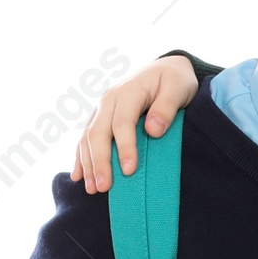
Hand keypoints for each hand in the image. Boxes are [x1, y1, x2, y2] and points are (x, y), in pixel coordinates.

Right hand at [74, 57, 199, 192]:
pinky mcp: (100, 117)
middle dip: (99, 162)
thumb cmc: (175, 81)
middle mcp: (109, 99)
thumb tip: (153, 130)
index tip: (128, 170)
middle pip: (98, 132)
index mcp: (128, 91)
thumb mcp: (179, 88)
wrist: (165, 69)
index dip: (124, 147)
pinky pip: (85, 138)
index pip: (122, 122)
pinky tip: (79, 177)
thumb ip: (166, 108)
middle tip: (104, 188)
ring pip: (87, 137)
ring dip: (88, 164)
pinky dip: (80, 157)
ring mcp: (101, 108)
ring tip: (93, 189)